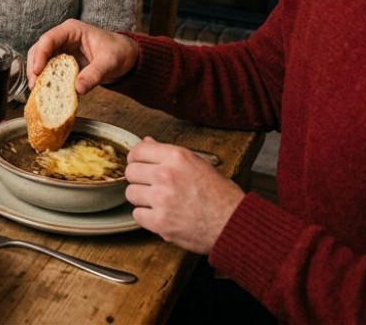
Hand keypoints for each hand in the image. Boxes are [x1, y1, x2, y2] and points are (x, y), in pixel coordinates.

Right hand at [26, 18, 139, 93]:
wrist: (126, 57)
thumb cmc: (119, 52)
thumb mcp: (109, 62)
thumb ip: (94, 74)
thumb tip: (78, 89)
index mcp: (71, 30)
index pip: (48, 39)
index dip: (40, 55)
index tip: (38, 72)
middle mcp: (62, 38)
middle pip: (39, 50)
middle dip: (34, 67)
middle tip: (34, 86)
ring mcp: (61, 50)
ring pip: (40, 60)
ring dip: (37, 75)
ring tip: (37, 91)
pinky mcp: (63, 62)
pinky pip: (49, 70)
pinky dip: (46, 80)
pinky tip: (46, 91)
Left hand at [124, 137, 243, 252]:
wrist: (234, 224)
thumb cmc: (222, 196)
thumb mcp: (199, 165)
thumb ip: (170, 155)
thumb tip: (147, 142)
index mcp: (177, 157)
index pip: (138, 150)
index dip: (136, 158)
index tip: (139, 164)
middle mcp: (166, 175)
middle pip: (131, 172)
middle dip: (139, 179)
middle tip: (151, 186)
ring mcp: (161, 199)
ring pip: (131, 193)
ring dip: (142, 199)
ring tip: (159, 202)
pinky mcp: (159, 222)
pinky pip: (137, 215)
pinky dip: (146, 217)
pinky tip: (161, 215)